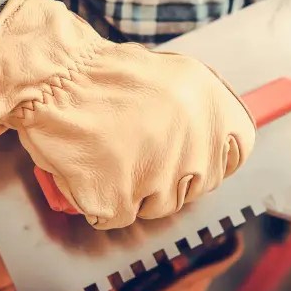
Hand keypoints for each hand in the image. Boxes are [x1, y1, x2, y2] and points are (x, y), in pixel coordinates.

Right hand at [0, 0, 255, 228]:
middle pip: (197, 186)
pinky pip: (117, 215)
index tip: (195, 155)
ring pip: (158, 205)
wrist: (52, 75)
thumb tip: (221, 143)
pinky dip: (98, 199)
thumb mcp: (171, 75)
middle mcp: (195, 140)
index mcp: (212, 103)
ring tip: (107, 152)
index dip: (214, 157)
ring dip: (132, 190)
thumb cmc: (101, 75)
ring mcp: (159, 174)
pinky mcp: (120, 199)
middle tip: (134, 147)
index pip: (238, 151)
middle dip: (168, 175)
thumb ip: (200, 109)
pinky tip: (88, 166)